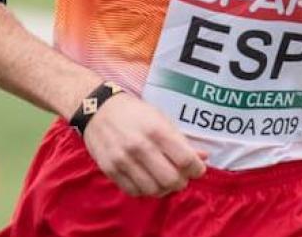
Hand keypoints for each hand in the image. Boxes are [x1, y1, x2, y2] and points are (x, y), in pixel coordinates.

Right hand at [82, 91, 207, 196]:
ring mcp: (123, 160)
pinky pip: (134, 192)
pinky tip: (148, 180)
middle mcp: (140, 147)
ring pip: (153, 190)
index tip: (197, 169)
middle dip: (182, 182)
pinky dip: (145, 190)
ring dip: (164, 189)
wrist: (98, 110)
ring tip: (164, 180)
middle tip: (181, 177)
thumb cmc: (134, 113)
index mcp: (157, 130)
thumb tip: (204, 157)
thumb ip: (182, 140)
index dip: (197, 169)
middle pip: (171, 179)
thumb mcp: (161, 119)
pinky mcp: (110, 170)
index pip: (185, 160)